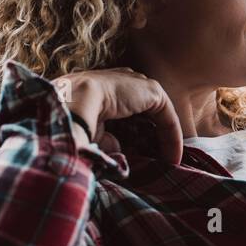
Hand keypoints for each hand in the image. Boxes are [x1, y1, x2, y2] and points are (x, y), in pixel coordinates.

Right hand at [53, 67, 183, 164]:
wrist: (73, 100)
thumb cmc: (73, 117)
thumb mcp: (90, 130)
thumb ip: (106, 138)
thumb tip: (117, 147)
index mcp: (104, 87)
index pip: (125, 108)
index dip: (134, 132)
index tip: (138, 155)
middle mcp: (122, 81)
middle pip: (144, 111)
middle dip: (152, 136)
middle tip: (157, 161)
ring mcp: (137, 83)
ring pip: (158, 116)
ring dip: (164, 139)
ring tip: (167, 163)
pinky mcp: (152, 91)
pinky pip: (167, 118)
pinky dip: (172, 139)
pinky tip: (172, 159)